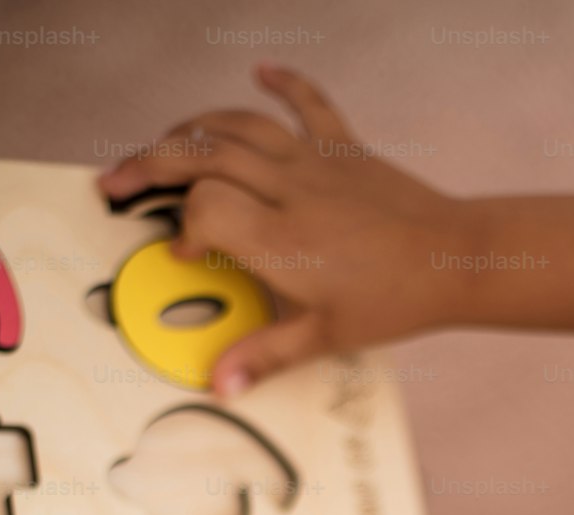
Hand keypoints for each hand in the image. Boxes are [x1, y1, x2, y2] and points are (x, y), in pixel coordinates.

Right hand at [97, 65, 473, 391]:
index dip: (179, 226)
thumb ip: (265, 355)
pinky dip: (282, 83)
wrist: (457, 259)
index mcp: (281, 239)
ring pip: (237, 122)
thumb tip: (219, 385)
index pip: (203, 207)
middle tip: (115, 182)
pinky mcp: (344, 148)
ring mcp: (315, 162)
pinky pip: (307, 102)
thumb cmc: (394, 301)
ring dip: (192, 128)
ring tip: (162, 145)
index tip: (182, 253)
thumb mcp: (326, 337)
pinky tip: (261, 70)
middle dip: (149, 163)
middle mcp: (290, 189)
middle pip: (202, 154)